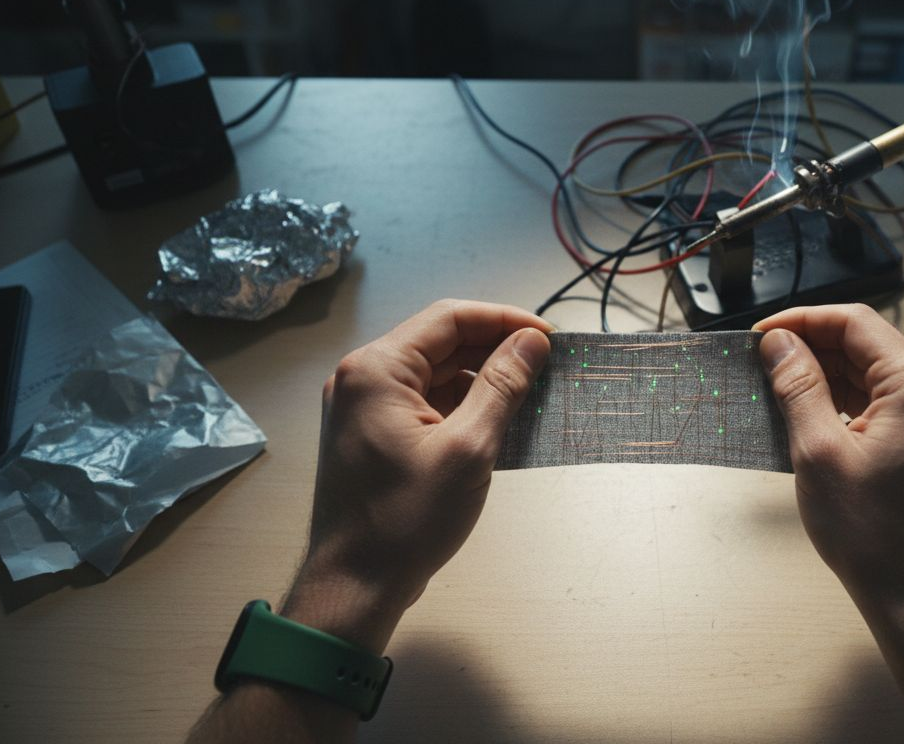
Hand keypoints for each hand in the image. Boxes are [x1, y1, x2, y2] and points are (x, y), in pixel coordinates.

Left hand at [294, 300, 551, 641]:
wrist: (354, 586)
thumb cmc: (405, 522)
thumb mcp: (468, 449)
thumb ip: (502, 386)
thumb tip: (532, 342)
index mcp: (376, 370)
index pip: (450, 318)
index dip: (505, 321)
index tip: (549, 339)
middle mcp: (362, 379)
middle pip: (442, 343)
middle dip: (497, 351)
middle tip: (547, 369)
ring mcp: (364, 408)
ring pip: (436, 374)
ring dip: (482, 381)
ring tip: (531, 399)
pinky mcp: (373, 434)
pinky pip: (425, 403)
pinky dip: (462, 407)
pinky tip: (498, 425)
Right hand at [754, 304, 903, 605]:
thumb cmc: (876, 536)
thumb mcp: (819, 452)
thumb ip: (798, 387)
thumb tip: (779, 345)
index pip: (854, 323)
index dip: (802, 321)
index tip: (762, 335)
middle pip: (867, 345)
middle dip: (812, 349)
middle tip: (763, 364)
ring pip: (875, 374)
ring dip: (828, 376)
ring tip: (779, 391)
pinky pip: (886, 402)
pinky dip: (847, 402)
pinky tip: (811, 415)